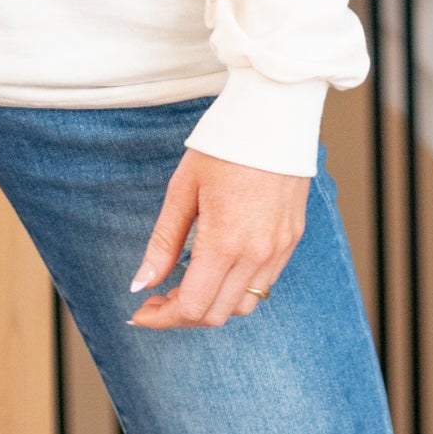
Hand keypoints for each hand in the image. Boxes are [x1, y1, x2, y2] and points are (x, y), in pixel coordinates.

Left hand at [127, 148, 309, 329]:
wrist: (274, 116)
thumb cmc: (223, 146)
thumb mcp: (183, 189)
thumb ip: (164, 242)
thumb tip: (142, 283)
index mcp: (225, 243)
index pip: (193, 308)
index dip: (162, 317)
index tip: (141, 310)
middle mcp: (256, 254)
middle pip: (217, 315)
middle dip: (183, 314)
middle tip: (158, 297)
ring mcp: (278, 249)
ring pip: (244, 305)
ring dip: (212, 304)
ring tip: (187, 284)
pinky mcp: (291, 239)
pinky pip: (264, 283)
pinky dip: (237, 287)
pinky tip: (218, 267)